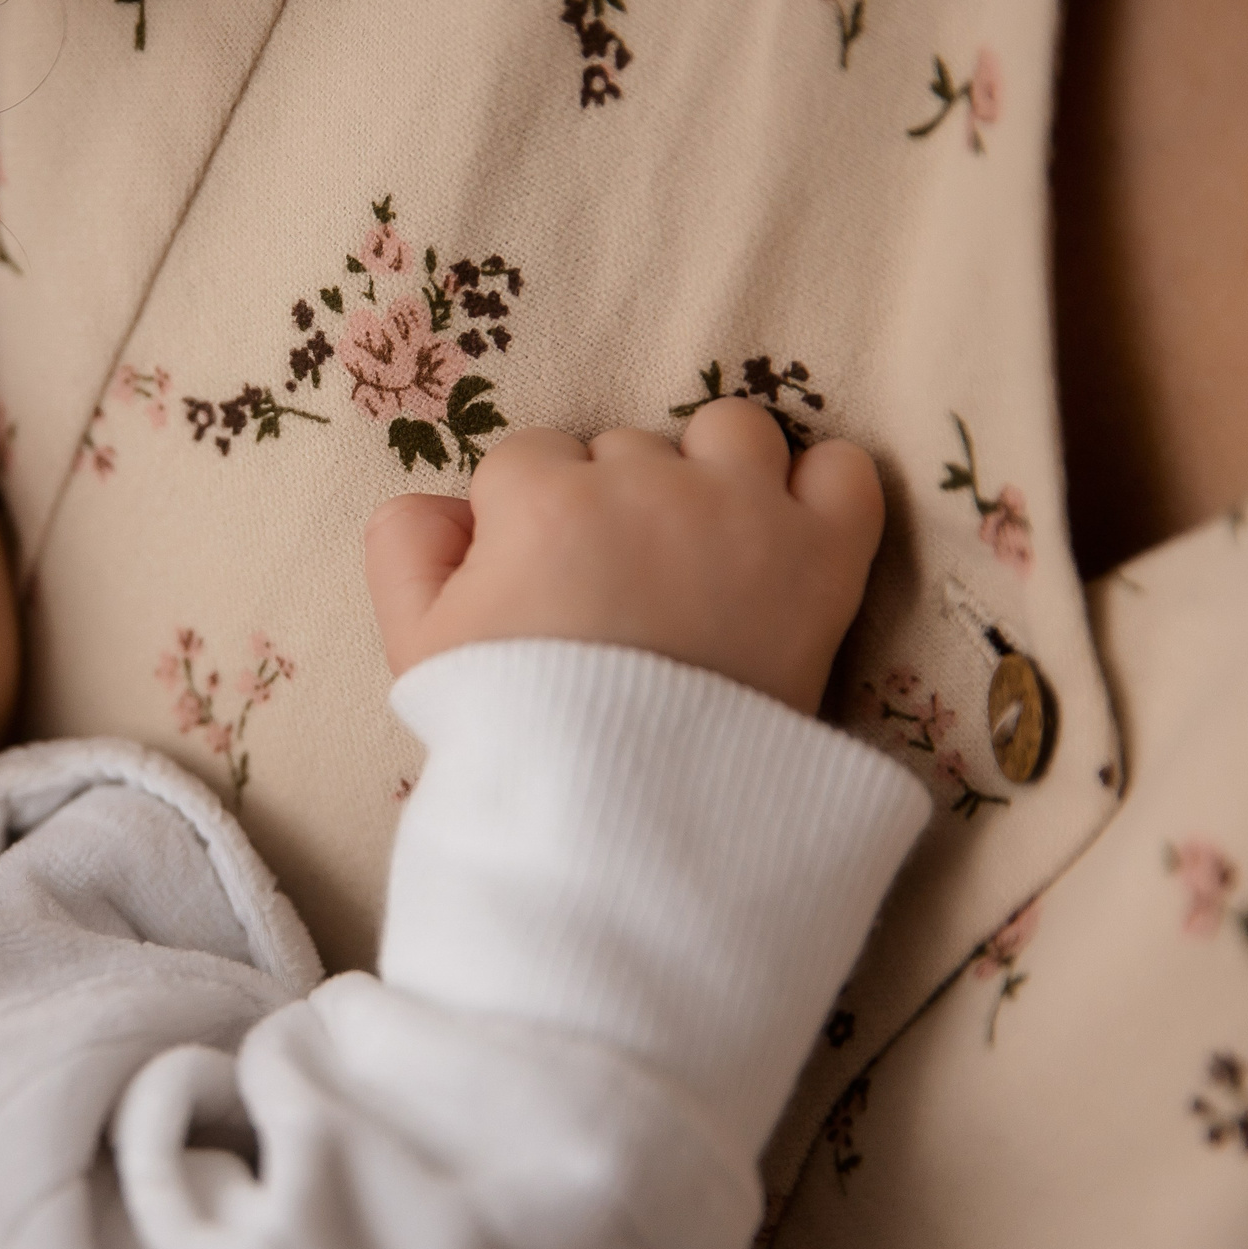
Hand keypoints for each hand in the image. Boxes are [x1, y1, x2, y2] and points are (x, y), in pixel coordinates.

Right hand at [363, 398, 884, 711]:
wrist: (626, 818)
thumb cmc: (514, 731)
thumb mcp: (419, 644)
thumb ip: (403, 546)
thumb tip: (442, 502)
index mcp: (543, 499)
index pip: (528, 459)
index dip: (527, 522)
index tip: (542, 586)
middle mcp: (645, 484)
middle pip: (625, 449)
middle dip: (616, 505)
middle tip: (618, 594)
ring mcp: (742, 511)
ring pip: (729, 430)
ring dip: (714, 474)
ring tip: (701, 552)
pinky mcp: (824, 554)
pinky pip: (844, 469)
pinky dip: (822, 492)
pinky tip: (788, 535)